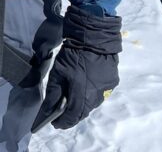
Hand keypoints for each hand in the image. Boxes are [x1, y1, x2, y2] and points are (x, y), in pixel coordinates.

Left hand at [33, 5, 121, 131]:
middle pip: (83, 112)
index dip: (63, 122)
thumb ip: (53, 93)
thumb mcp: (58, 72)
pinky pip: (100, 93)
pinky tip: (84, 86)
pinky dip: (91, 93)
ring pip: (92, 103)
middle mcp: (96, 98)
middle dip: (72, 114)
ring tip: (72, 99)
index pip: (72, 117)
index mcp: (82, 96)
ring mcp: (106, 90)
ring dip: (82, 103)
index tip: (55, 124)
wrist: (95, 37)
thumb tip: (49, 109)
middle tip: (62, 112)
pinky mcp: (112, 82)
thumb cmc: (73, 54)